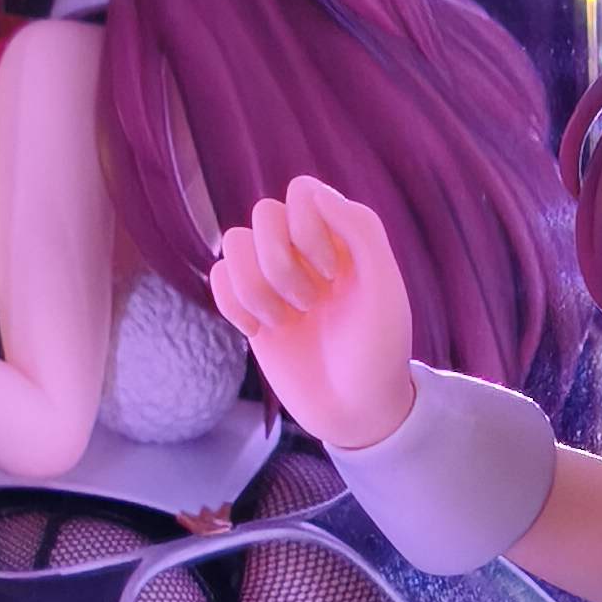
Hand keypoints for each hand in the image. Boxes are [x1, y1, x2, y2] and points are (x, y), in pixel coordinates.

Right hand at [209, 176, 416, 450]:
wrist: (355, 409)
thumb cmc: (379, 349)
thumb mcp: (384, 288)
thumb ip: (359, 229)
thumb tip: (312, 192)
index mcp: (341, 235)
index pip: (301, 192)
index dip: (306, 228)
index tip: (334, 275)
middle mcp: (305, 248)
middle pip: (262, 214)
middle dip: (280, 263)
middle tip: (311, 303)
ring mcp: (274, 277)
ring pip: (232, 242)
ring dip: (254, 286)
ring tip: (285, 320)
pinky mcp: (250, 307)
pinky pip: (217, 277)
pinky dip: (233, 304)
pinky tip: (260, 331)